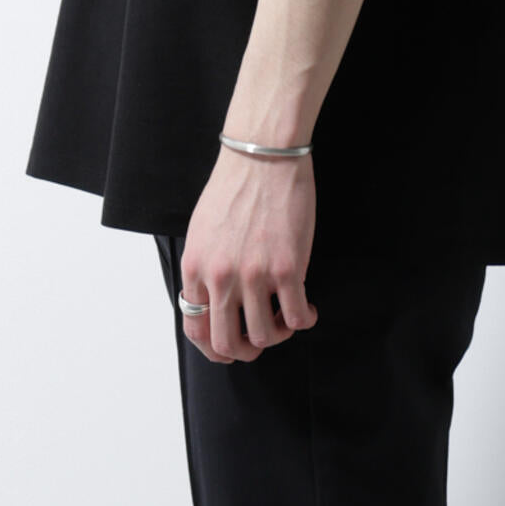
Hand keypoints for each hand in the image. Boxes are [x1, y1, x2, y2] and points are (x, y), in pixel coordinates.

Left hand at [179, 144, 319, 363]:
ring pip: (264, 336)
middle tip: (261, 340)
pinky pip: (297, 317)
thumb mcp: (204, 229)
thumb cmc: (236, 184)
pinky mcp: (288, 267)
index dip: (214, 348)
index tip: (230, 348)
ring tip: (287, 317)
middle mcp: (221, 277)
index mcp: (196, 267)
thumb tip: (215, 298)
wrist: (264, 154)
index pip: (196, 328)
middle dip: (245, 351)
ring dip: (278, 334)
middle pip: (227, 343)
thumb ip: (206, 266)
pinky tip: (308, 309)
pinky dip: (305, 320)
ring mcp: (255, 275)